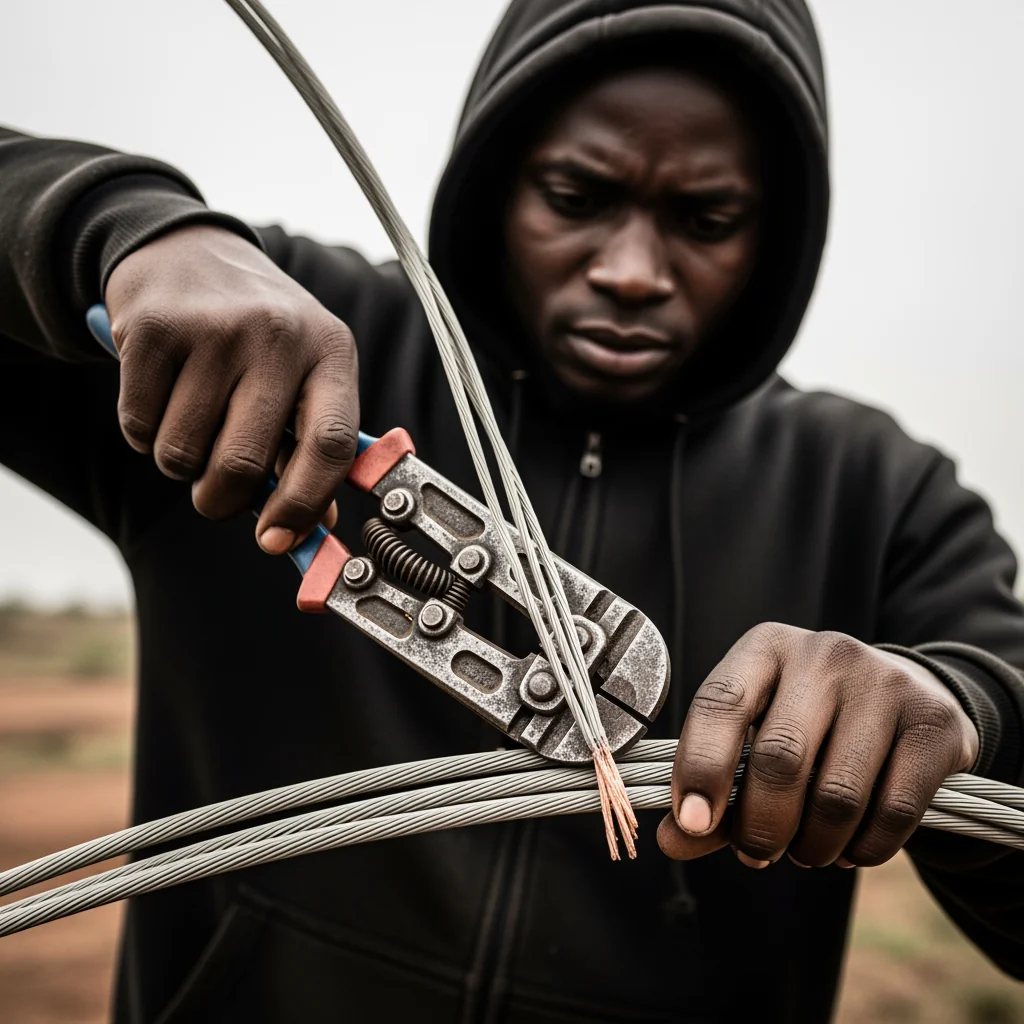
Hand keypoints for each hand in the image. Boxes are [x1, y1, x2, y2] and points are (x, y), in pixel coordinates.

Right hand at [105, 224, 358, 552]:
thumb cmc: (257, 334)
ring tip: (191, 423)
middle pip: (243, 462)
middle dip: (220, 500)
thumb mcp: (304, 374)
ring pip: (181, 454)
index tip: (276, 540)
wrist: (188, 249)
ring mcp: (215, 328)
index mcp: (331, 352)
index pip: (330, 446)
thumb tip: (309, 531)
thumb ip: (308, 448)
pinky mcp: (153, 328)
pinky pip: (139, 428)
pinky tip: (161, 395)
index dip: (304, 505)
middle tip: (215, 494)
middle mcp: (279, 336)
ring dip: (180, 463)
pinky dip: (144, 434)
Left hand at [657, 624, 978, 868]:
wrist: (910, 696)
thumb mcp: (756, 733)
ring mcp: (884, 683)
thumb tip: (674, 841)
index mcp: (765, 647)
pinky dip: (864, 849)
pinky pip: (894, 810)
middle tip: (757, 854)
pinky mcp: (933, 722)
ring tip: (806, 851)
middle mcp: (824, 654)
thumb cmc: (811, 720)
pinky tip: (851, 848)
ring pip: (837, 795)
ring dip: (813, 845)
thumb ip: (713, 786)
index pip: (720, 703)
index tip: (692, 824)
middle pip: (780, 758)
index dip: (700, 768)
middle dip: (760, 824)